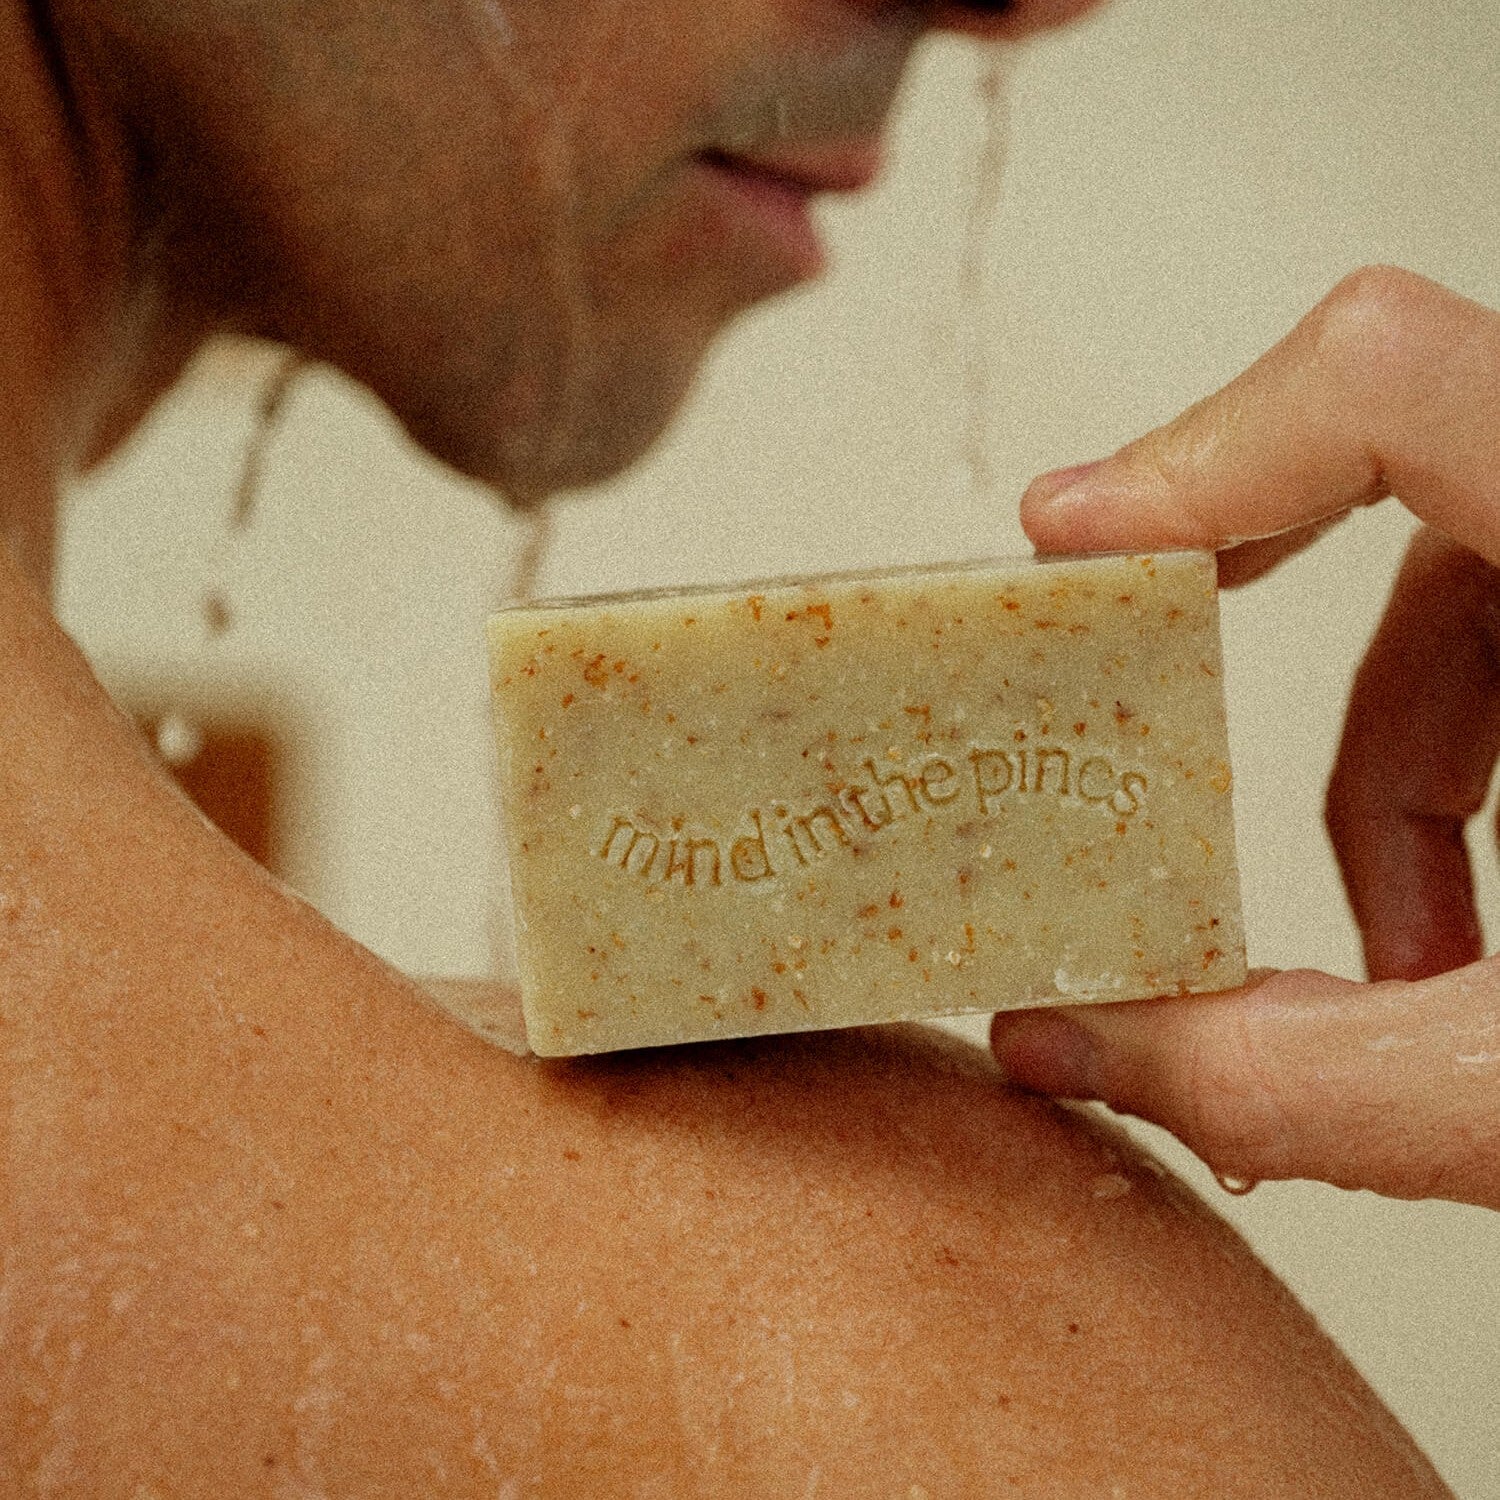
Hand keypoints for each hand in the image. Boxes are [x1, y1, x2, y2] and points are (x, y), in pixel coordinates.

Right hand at [990, 265, 1499, 1209]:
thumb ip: (1292, 1082)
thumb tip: (1066, 1046)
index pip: (1396, 382)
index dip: (1202, 449)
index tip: (1075, 551)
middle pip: (1407, 464)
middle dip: (1275, 628)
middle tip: (1148, 699)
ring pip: (1468, 561)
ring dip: (1388, 765)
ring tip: (1395, 963)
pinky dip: (1476, 766)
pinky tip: (1469, 937)